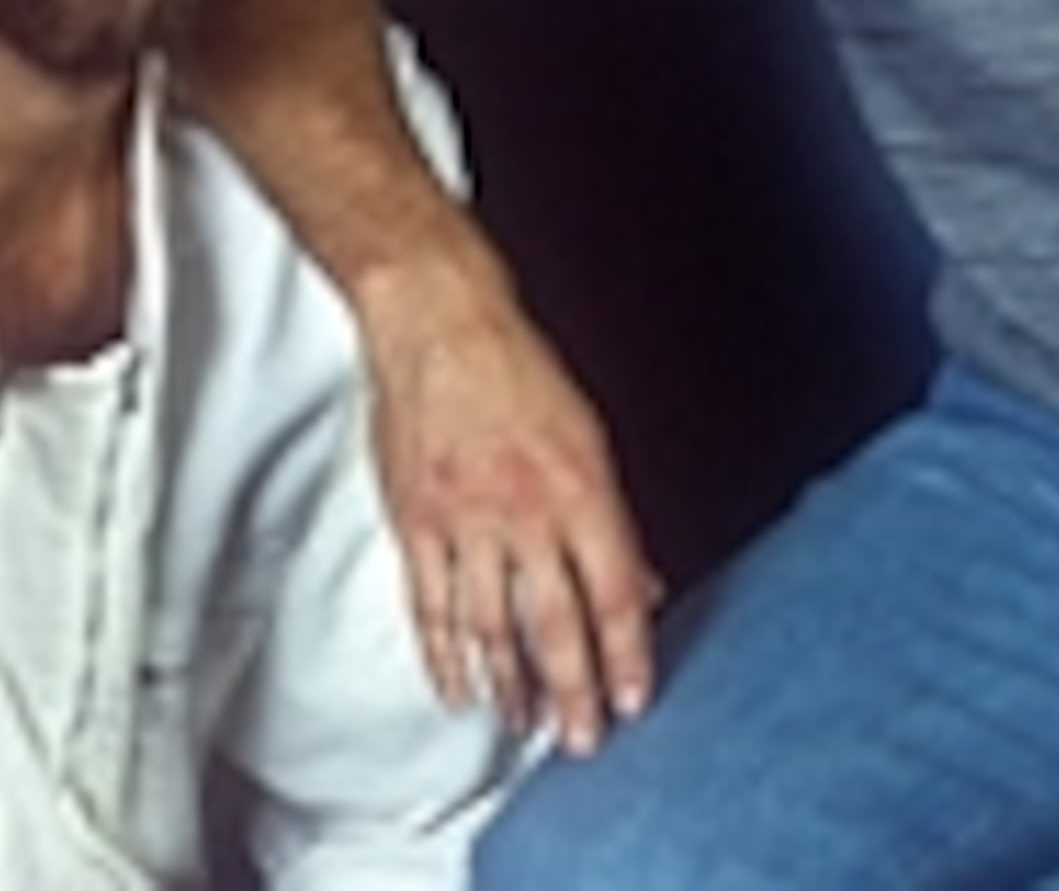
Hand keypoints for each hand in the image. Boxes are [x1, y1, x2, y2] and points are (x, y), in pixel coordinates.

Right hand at [355, 253, 659, 751]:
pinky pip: (429, 604)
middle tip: (583, 739)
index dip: (627, 655)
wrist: (436, 319)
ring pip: (489, 627)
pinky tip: (456, 685)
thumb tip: (644, 584)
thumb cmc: (514, 365)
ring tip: (523, 724)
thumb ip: (616, 519)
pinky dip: (442, 654)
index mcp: (579, 486)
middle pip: (554, 624)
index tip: (633, 698)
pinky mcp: (415, 519)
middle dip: (573, 692)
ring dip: (509, 686)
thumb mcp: (589, 434)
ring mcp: (463, 518)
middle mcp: (523, 509)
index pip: (615, 593)